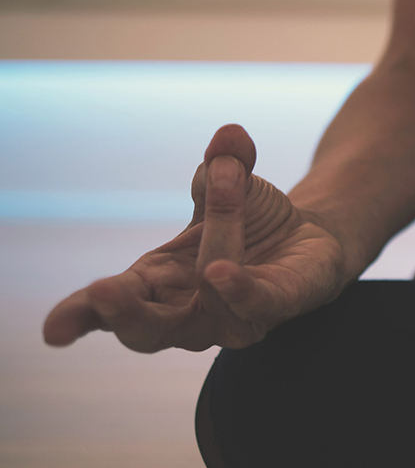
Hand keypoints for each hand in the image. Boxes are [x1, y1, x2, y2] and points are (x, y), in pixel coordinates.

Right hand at [43, 125, 345, 352]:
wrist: (308, 237)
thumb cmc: (249, 220)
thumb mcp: (230, 181)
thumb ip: (226, 161)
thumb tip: (231, 135)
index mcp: (158, 282)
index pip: (110, 307)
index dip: (81, 316)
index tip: (53, 330)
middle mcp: (190, 312)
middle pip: (148, 332)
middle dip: (125, 314)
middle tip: (103, 291)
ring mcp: (234, 317)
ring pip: (211, 302)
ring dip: (215, 241)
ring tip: (224, 186)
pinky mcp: (280, 306)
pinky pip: (258, 304)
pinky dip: (240, 289)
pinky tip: (224, 272)